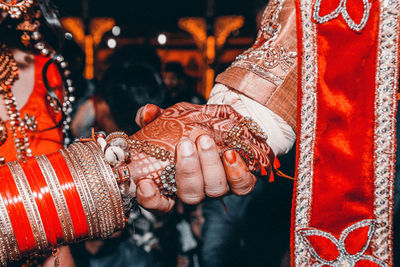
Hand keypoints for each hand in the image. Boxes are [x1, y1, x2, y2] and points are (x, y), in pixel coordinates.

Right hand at [131, 103, 273, 211]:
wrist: (220, 126)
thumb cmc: (188, 127)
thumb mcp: (168, 119)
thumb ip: (152, 117)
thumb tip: (149, 113)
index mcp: (172, 182)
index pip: (158, 203)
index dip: (151, 199)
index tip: (145, 184)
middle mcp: (195, 190)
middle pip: (190, 195)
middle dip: (187, 171)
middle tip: (185, 144)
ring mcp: (217, 187)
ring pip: (215, 189)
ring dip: (210, 165)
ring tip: (205, 141)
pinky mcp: (239, 182)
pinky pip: (241, 186)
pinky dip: (237, 172)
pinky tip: (231, 153)